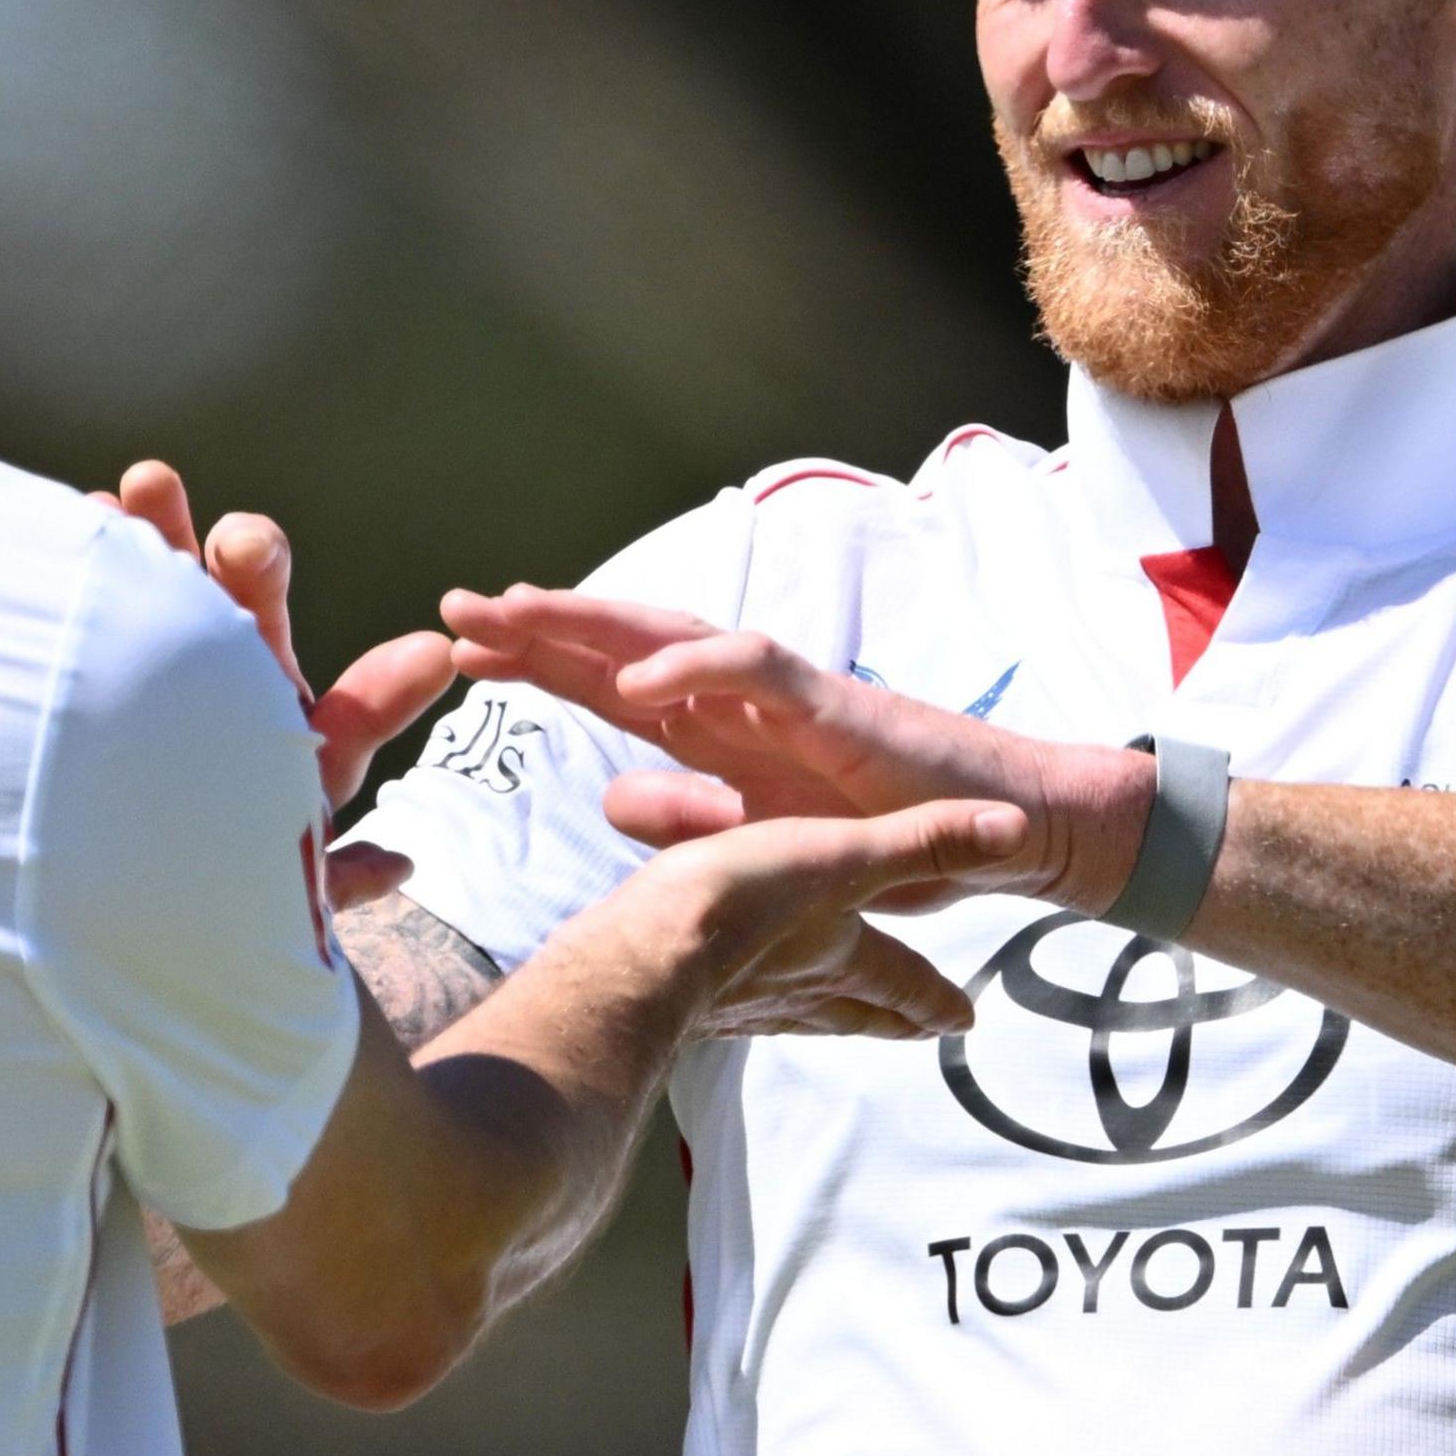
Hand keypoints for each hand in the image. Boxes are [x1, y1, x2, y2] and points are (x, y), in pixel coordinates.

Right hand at [102, 461, 454, 906]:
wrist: (111, 894)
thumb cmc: (211, 881)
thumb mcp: (279, 876)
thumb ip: (336, 875)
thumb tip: (402, 863)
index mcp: (289, 729)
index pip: (354, 711)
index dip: (392, 685)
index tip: (432, 658)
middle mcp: (229, 678)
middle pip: (251, 609)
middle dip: (253, 566)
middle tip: (247, 548)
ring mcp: (156, 658)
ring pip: (169, 586)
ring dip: (162, 534)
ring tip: (145, 486)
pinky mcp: (90, 658)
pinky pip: (95, 602)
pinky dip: (91, 559)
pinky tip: (79, 517)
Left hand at [440, 586, 1150, 917]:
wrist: (1002, 832)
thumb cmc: (886, 835)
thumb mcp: (765, 843)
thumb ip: (689, 822)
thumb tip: (605, 805)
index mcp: (719, 731)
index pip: (609, 687)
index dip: (536, 667)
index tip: (457, 657)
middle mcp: (741, 700)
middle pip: (623, 648)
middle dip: (540, 628)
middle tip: (454, 612)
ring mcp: (788, 697)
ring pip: (677, 638)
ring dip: (597, 626)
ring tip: (521, 614)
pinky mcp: (839, 707)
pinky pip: (761, 672)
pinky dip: (698, 665)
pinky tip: (639, 674)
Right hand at [601, 799, 1038, 1039]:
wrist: (639, 959)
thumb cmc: (741, 903)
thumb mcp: (842, 855)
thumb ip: (923, 841)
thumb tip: (1018, 828)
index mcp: (842, 956)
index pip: (905, 980)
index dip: (937, 997)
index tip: (966, 1022)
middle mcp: (800, 989)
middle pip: (858, 1010)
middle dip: (890, 1017)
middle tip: (918, 1032)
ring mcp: (744, 1003)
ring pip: (800, 1013)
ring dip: (827, 1016)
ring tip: (839, 1018)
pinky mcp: (690, 1005)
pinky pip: (738, 1007)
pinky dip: (754, 1006)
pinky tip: (738, 1000)